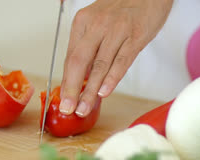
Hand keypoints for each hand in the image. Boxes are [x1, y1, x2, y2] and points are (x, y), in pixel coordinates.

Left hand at [60, 0, 173, 116]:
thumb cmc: (123, 9)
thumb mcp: (98, 22)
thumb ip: (89, 48)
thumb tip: (82, 78)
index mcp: (83, 22)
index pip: (70, 57)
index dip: (66, 82)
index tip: (64, 100)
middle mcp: (97, 25)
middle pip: (79, 62)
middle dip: (72, 89)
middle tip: (69, 109)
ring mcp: (117, 30)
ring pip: (100, 66)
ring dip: (90, 91)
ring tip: (84, 108)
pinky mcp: (136, 36)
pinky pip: (121, 61)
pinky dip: (111, 79)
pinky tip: (104, 92)